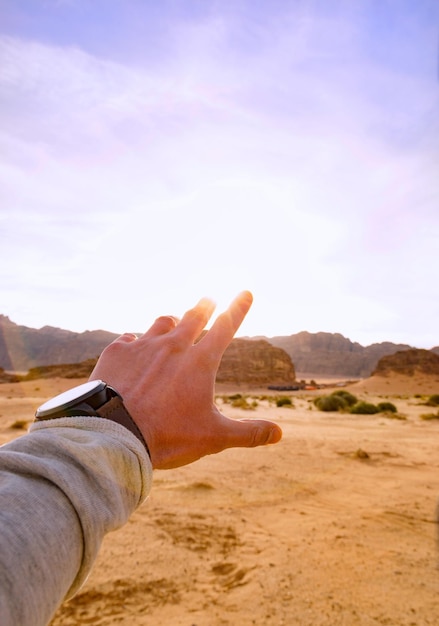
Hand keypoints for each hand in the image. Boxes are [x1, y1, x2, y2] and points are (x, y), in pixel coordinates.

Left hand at [89, 291, 281, 468]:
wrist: (113, 434)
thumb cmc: (167, 437)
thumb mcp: (213, 437)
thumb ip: (248, 433)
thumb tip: (279, 433)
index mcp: (200, 362)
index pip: (226, 327)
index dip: (238, 308)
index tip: (245, 292)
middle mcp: (173, 346)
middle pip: (193, 317)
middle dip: (204, 306)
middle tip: (209, 299)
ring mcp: (143, 346)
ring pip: (162, 323)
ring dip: (171, 321)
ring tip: (173, 321)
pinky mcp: (116, 352)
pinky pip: (129, 338)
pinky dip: (136, 341)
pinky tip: (134, 346)